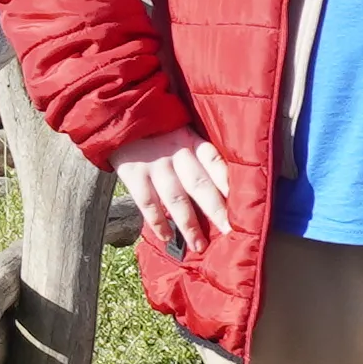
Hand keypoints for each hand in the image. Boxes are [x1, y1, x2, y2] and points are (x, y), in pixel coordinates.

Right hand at [111, 128, 234, 257]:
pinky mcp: (133, 174)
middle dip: (216, 211)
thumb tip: (224, 183)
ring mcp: (154, 165)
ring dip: (188, 225)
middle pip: (200, 184)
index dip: (227, 182)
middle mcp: (175, 152)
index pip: (214, 160)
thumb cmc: (157, 128)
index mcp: (191, 140)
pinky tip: (167, 237)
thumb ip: (198, 150)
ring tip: (199, 246)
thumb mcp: (180, 129)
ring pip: (175, 198)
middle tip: (230, 233)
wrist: (119, 117)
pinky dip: (157, 222)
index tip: (243, 204)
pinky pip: (147, 203)